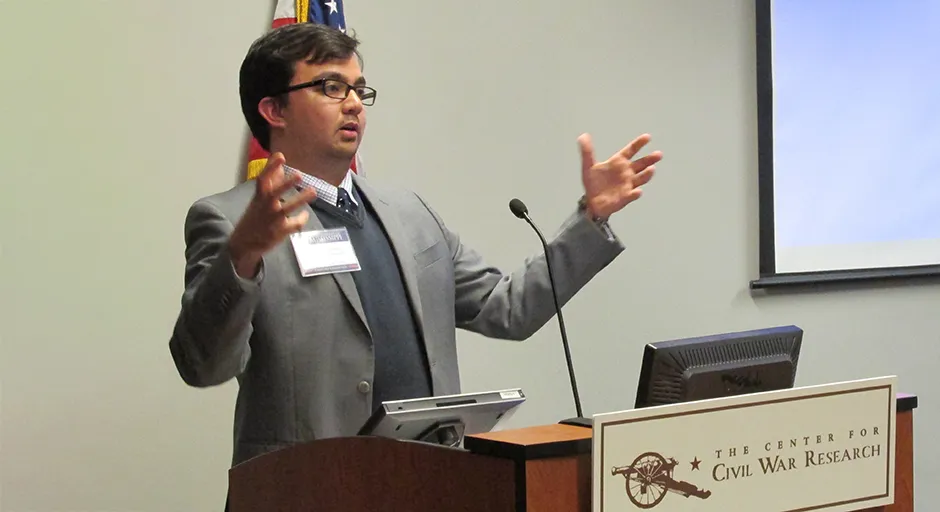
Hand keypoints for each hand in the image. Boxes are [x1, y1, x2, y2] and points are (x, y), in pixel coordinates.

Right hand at [228, 153, 317, 277]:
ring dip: (301, 199)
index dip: (271, 167)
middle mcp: (265, 206)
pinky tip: (304, 215)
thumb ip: (271, 177)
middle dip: (286, 184)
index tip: (280, 156)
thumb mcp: (259, 197)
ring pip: (288, 208)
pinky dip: (302, 218)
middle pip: (275, 193)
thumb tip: (279, 156)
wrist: (243, 243)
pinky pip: (295, 223)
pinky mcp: (280, 231)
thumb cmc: (255, 216)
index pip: (263, 179)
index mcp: (259, 196)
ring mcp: (272, 219)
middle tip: (299, 174)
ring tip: (313, 191)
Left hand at [578, 133, 661, 219]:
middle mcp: (626, 172)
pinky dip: (635, 194)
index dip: (638, 144)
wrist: (591, 202)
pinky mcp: (624, 197)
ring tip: (652, 169)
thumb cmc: (593, 183)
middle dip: (649, 159)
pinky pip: (631, 195)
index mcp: (618, 162)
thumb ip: (587, 151)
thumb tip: (583, 136)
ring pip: (640, 179)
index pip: (630, 150)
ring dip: (646, 175)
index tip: (648, 137)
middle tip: (659, 154)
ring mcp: (627, 185)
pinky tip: (638, 192)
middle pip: (641, 164)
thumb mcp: (588, 166)